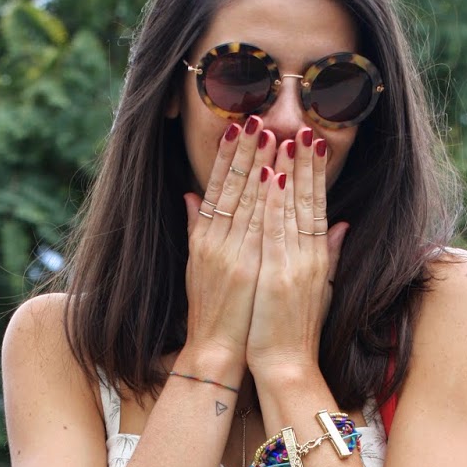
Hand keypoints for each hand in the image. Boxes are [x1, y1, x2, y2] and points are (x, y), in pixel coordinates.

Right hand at [183, 117, 275, 368]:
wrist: (215, 350)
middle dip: (244, 150)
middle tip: (256, 115)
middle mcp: (214, 241)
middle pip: (231, 186)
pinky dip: (265, 199)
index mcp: (205, 239)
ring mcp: (229, 253)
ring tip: (270, 131)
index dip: (227, 156)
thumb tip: (191, 197)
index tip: (237, 127)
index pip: (217, 188)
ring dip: (259, 163)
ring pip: (245, 199)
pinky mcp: (243, 268)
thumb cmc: (213, 313)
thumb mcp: (196, 266)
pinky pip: (256, 226)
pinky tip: (275, 175)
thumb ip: (196, 229)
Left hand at [245, 127, 348, 377]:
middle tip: (303, 126)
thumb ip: (328, 255)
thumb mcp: (318, 289)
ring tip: (284, 137)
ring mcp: (293, 264)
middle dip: (304, 163)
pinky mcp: (275, 276)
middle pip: (307, 201)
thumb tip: (341, 225)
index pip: (317, 206)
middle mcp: (309, 256)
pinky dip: (272, 203)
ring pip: (291, 209)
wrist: (287, 366)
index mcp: (318, 257)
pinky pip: (274, 231)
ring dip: (287, 171)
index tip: (314, 143)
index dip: (316, 174)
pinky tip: (269, 176)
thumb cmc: (295, 332)